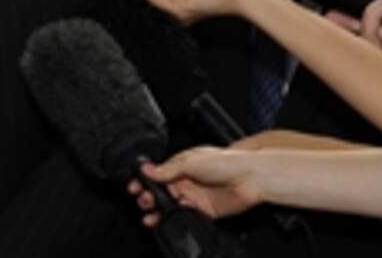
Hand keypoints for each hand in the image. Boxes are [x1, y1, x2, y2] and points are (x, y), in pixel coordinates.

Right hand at [128, 146, 263, 224]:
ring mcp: (194, 196)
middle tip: (142, 201)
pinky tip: (166, 221)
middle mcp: (186, 180)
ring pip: (170, 206)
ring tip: (149, 215)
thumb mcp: (190, 161)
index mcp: (181, 164)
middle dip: (147, 197)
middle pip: (161, 191)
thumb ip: (167, 169)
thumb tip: (147, 168)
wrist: (248, 178)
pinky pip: (184, 217)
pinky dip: (173, 220)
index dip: (144, 181)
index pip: (157, 173)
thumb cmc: (225, 161)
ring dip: (157, 211)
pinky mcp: (203, 211)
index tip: (133, 187)